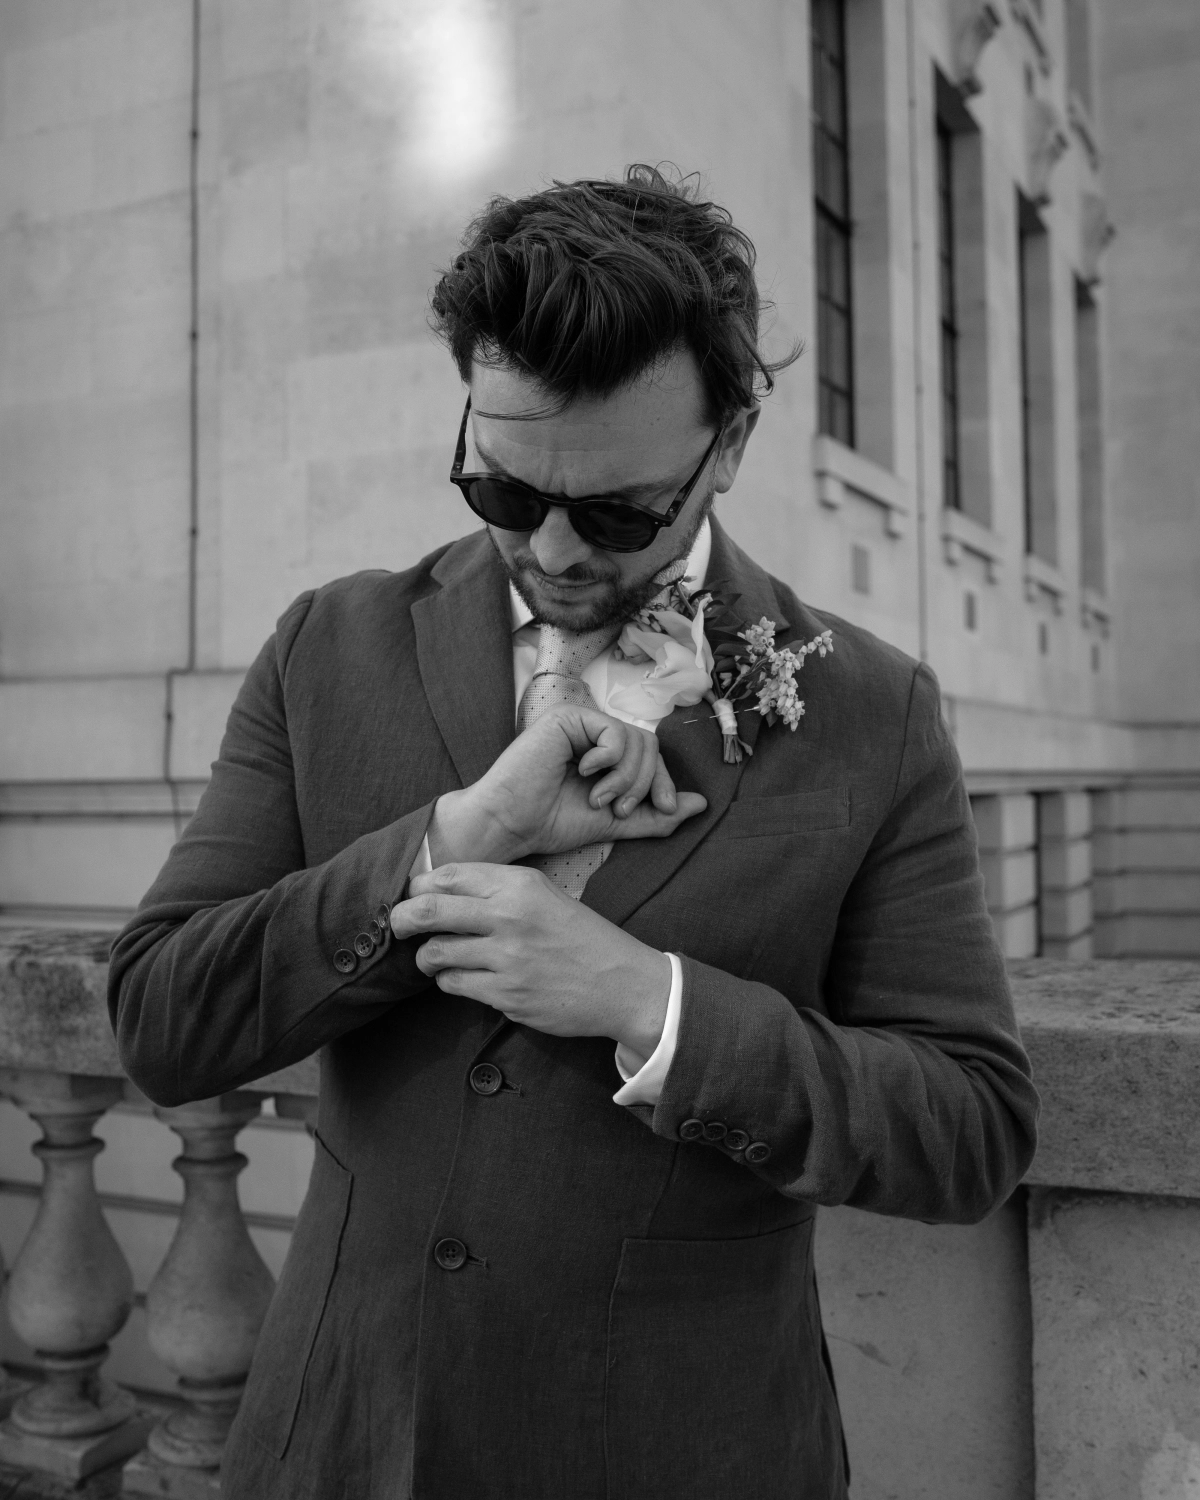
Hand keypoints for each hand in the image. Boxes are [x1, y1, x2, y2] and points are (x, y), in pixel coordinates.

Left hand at [391, 863, 671, 1059]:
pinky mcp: (506, 995)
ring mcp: (507, 958)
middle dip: (401, 919)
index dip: (420, 886)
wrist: (621, 983)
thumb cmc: (579, 937)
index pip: (448, 875)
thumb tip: (437, 889)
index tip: (414, 896)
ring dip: (426, 958)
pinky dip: (449, 982)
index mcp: (520, 884)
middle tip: (397, 926)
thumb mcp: (544, 895)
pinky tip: (462, 978)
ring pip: (434, 953)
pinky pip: (454, 985)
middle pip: (428, 910)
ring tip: (433, 959)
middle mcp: (511, 916)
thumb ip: (497, 889)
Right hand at [428, 704, 706, 865]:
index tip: (663, 808)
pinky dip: (609, 760)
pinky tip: (585, 774)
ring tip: (598, 798)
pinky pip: (614, 733)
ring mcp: (579, 722)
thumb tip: (700, 804)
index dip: (664, 780)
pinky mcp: (567, 718)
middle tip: (620, 809)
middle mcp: (591, 732)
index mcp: (602, 752)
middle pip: (649, 745)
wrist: (510, 824)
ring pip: (636, 740)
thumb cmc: (551, 822)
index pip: (650, 754)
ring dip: (626, 777)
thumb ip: (655, 814)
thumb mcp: (615, 821)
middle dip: (645, 782)